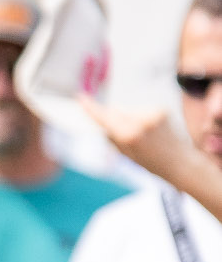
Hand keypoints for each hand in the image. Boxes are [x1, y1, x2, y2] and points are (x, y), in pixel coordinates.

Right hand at [77, 95, 195, 188]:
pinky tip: (151, 132)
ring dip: (130, 119)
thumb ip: (114, 137)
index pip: (106, 118)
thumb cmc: (152, 163)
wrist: (179, 162)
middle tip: (120, 135)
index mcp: (130, 135)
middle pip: (117, 112)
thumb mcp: (127, 156)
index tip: (81, 98)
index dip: (92, 109)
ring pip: (130, 111)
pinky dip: (142, 119)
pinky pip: (142, 111)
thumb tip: (106, 122)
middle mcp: (140, 121)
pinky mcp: (160, 110)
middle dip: (113, 119)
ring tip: (142, 137)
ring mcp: (152, 113)